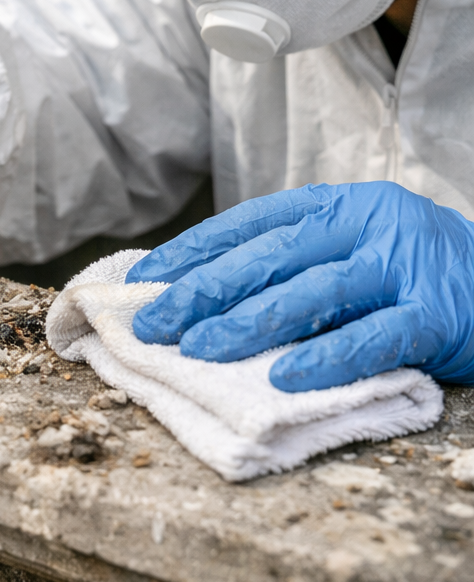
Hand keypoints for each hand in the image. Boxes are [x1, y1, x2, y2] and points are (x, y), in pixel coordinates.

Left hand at [125, 182, 473, 390]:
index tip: (145, 279)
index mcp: (336, 204)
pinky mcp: (436, 313)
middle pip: (269, 257)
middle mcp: (364, 224)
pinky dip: (325, 357)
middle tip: (154, 322)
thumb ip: (293, 261)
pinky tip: (282, 377)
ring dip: (247, 323)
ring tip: (197, 348)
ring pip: (310, 293)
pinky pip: (372, 337)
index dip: (193, 249)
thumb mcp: (351, 245)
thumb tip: (205, 294)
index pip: (248, 223)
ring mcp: (401, 266)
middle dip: (203, 291)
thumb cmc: (411, 269)